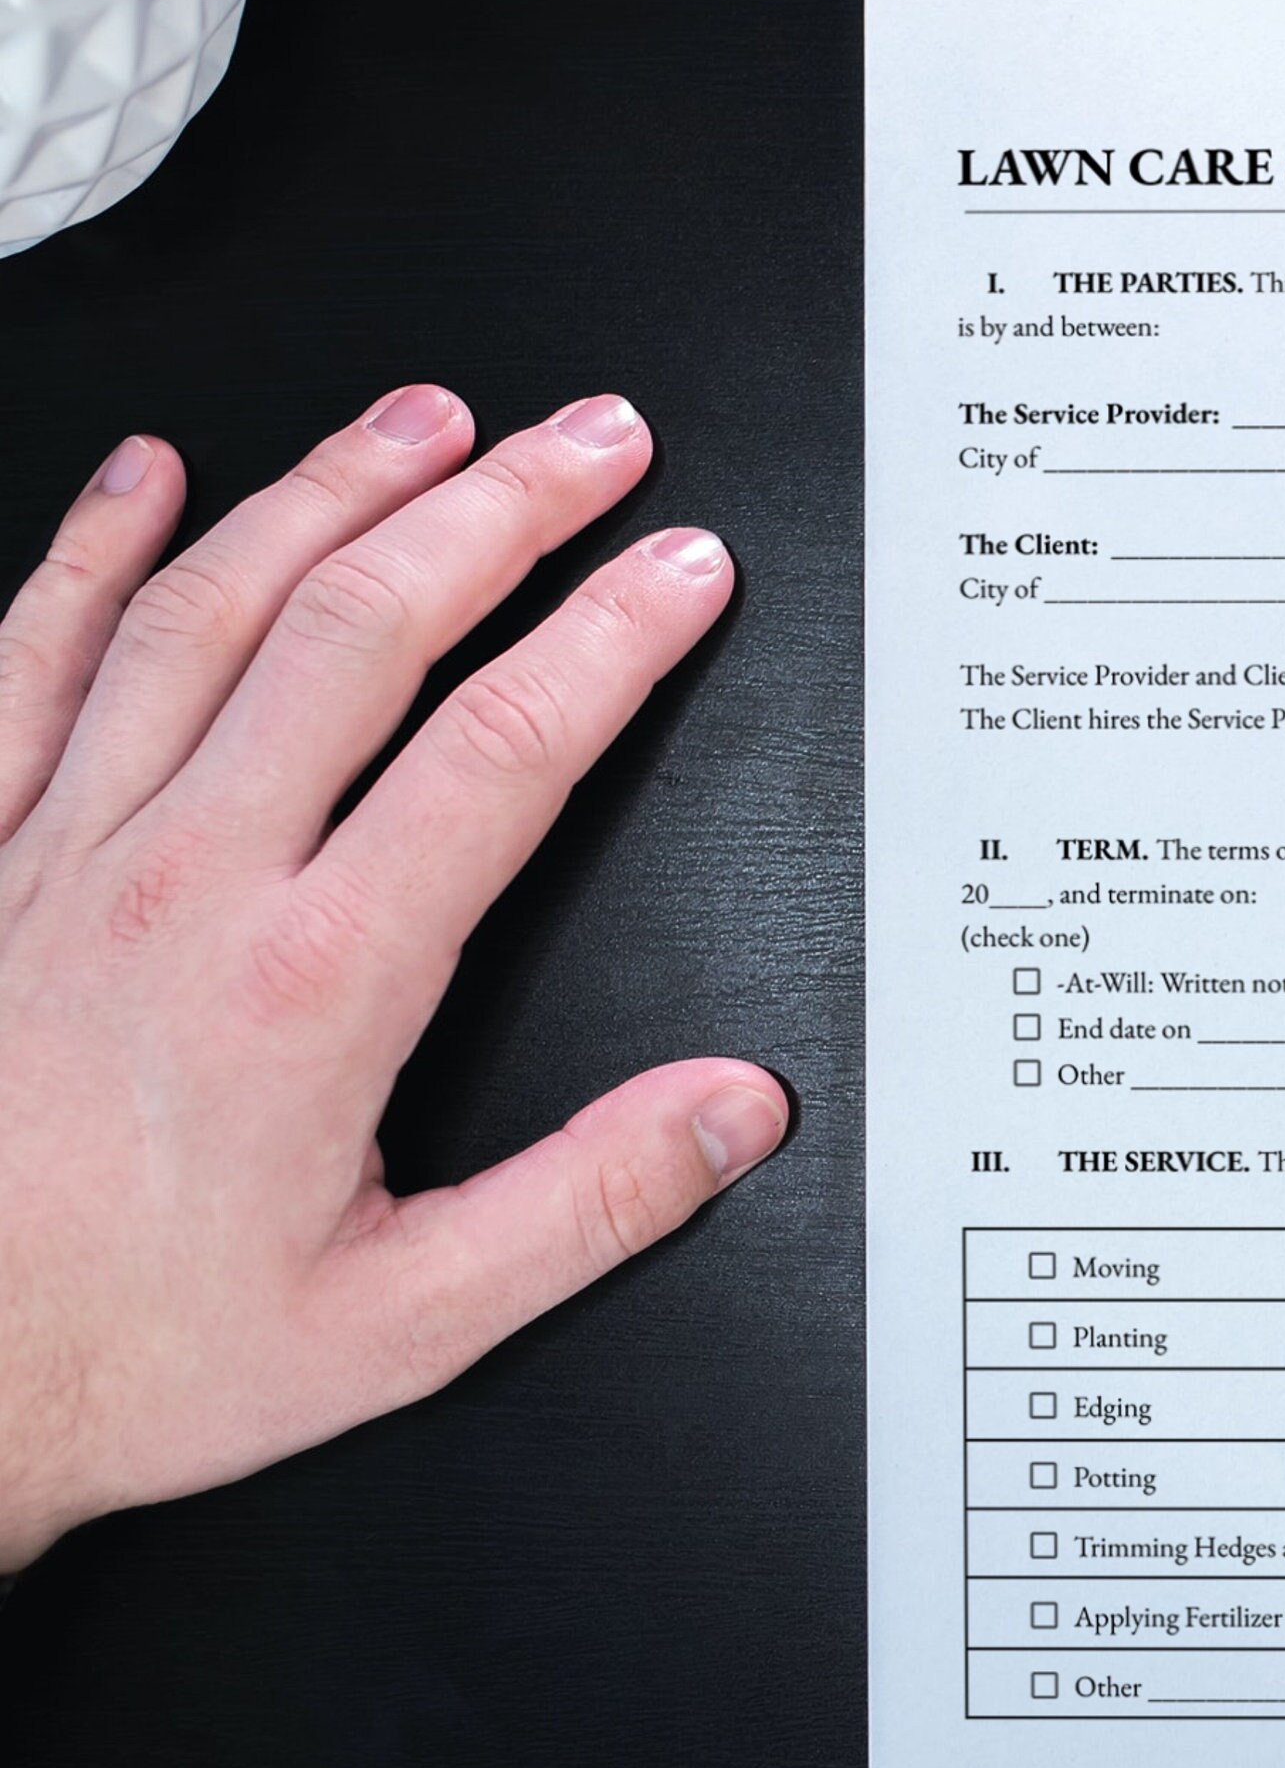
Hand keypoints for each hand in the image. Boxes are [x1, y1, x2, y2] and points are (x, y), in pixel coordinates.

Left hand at [0, 389, 786, 1570]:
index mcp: (312, 986)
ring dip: (328, 489)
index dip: (608, 638)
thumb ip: (588, 1206)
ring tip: (427, 415)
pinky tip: (144, 477)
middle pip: (360, 629)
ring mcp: (63, 854)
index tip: (681, 568)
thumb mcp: (400, 1326)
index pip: (497, 751)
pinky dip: (88, 551)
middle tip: (592, 438)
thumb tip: (732, 1112)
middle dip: (497, 509)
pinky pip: (29, 659)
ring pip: (206, 609)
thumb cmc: (126, 1352)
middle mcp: (185, 885)